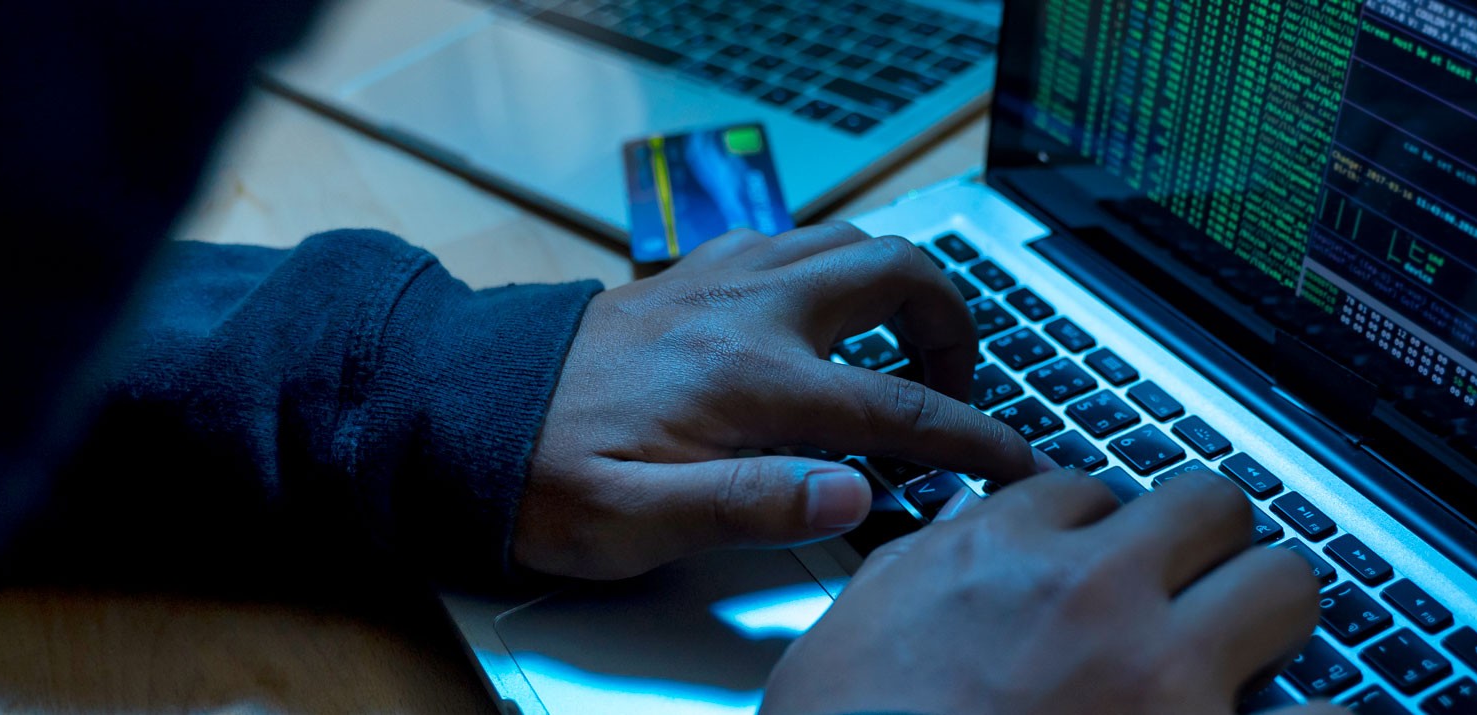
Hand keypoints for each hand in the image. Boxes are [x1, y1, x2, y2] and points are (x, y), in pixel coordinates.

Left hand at [518, 224, 1042, 578]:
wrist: (459, 413)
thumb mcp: (636, 522)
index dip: (974, 438)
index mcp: (750, 381)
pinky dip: (834, 266)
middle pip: (895, 273)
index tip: (1017, 461)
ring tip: (904, 349)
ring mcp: (720, 281)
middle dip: (952, 325)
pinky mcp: (691, 273)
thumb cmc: (542, 477)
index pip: (898, 406)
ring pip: (848, 240)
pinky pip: (791, 239)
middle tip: (955, 389)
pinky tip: (820, 317)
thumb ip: (750, 506)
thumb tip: (854, 494)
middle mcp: (747, 312)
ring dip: (897, 284)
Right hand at [761, 469, 1338, 714]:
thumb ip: (920, 573)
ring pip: (1284, 579)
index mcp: (996, 557)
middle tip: (1191, 585)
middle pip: (1207, 504)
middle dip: (1205, 543)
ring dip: (1266, 611)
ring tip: (1246, 649)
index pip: (1087, 488)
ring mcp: (1163, 676)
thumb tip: (963, 539)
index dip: (1098, 529)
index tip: (1099, 559)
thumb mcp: (853, 632)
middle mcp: (1091, 596)